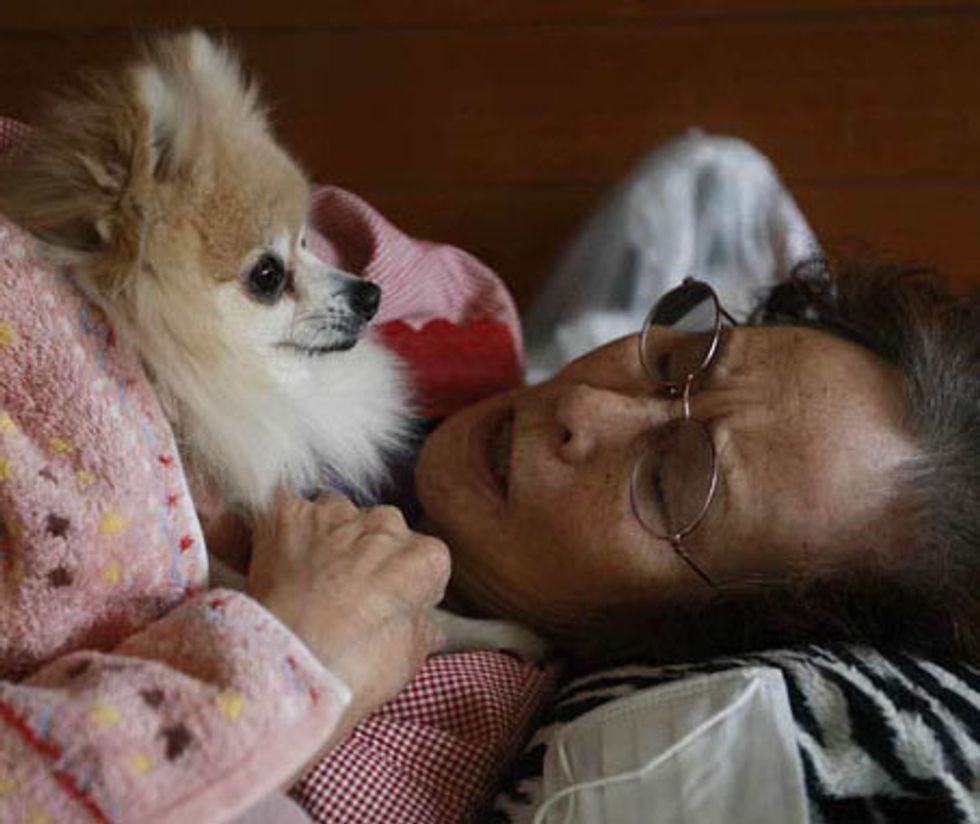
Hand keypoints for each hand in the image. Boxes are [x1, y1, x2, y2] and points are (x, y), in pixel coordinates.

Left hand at [247, 489, 450, 740]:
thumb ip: (421, 628)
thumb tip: (428, 626)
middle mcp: (384, 525)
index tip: (391, 606)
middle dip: (370, 551)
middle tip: (349, 591)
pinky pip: (288, 504)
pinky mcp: (288, 515)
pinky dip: (284, 524)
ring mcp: (334, 516)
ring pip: (337, 509)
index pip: (425, 557)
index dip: (407, 582)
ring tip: (311, 572)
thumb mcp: (409, 658)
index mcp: (425, 557)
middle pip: (383, 526)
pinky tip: (277, 551)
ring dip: (329, 532)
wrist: (291, 666)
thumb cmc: (357, 670)